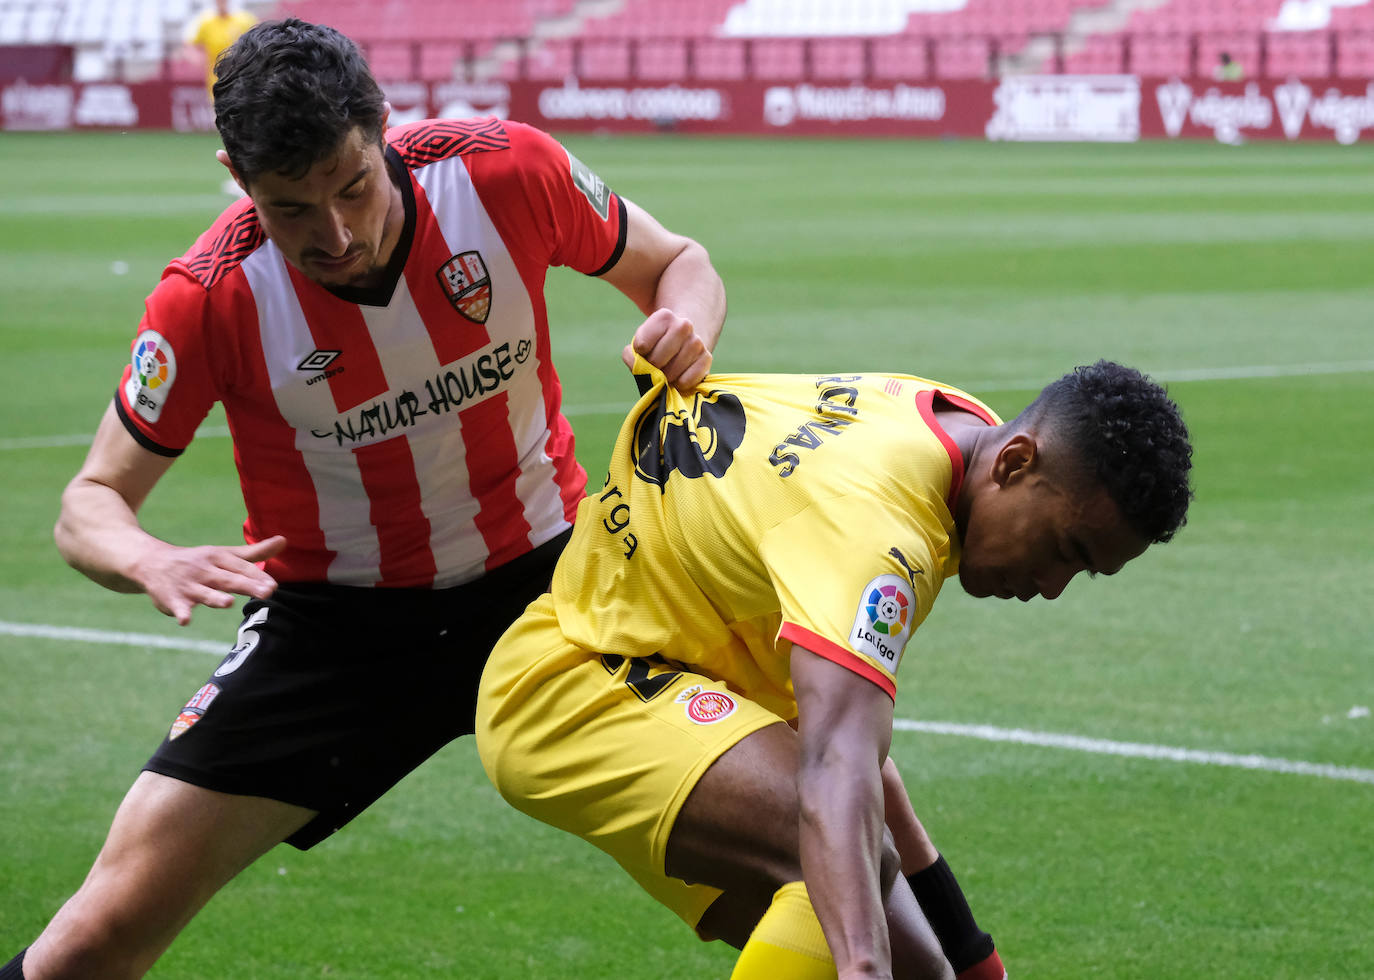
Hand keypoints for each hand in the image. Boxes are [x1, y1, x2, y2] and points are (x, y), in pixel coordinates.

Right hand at [134, 535, 286, 624]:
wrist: (151, 562)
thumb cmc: (198, 561)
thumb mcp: (224, 554)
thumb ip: (254, 552)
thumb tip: (284, 541)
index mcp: (218, 557)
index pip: (241, 567)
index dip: (258, 576)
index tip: (273, 586)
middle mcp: (204, 570)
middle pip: (228, 579)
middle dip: (247, 586)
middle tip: (267, 593)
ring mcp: (187, 585)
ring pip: (203, 593)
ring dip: (215, 598)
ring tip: (228, 602)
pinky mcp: (171, 598)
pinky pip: (177, 607)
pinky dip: (180, 613)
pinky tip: (185, 620)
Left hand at [621, 308, 711, 390]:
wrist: (687, 338)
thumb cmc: (658, 344)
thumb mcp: (642, 342)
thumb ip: (633, 355)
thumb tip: (644, 370)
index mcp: (664, 316)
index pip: (641, 346)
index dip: (639, 354)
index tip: (645, 351)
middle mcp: (683, 326)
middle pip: (655, 361)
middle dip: (652, 368)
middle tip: (657, 364)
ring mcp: (697, 342)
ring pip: (670, 373)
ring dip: (665, 377)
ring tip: (668, 369)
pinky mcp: (707, 358)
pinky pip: (686, 381)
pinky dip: (679, 384)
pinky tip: (680, 375)